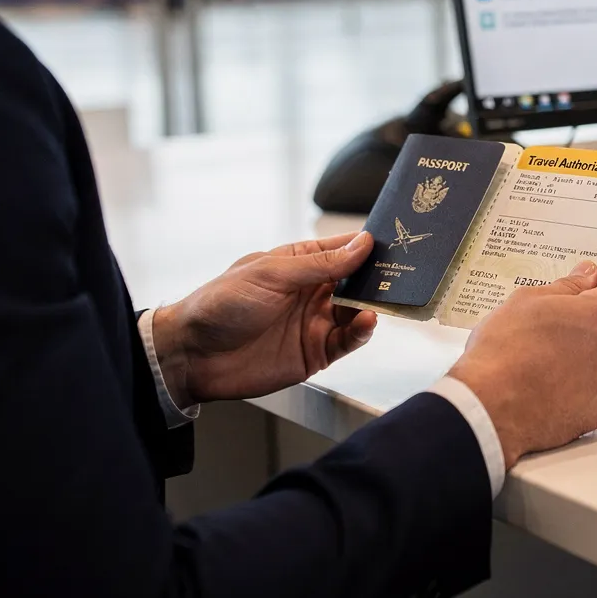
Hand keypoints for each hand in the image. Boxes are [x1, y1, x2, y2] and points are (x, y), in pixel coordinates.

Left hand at [151, 232, 379, 405]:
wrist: (193, 356)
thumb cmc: (222, 304)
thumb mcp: (272, 274)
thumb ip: (320, 264)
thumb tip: (362, 244)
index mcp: (298, 264)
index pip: (342, 250)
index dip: (366, 245)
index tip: (395, 241)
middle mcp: (310, 292)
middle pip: (356, 282)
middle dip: (379, 277)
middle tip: (403, 274)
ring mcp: (314, 322)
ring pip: (357, 311)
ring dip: (373, 305)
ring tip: (384, 301)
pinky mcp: (315, 352)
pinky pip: (347, 341)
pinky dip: (361, 332)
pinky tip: (366, 323)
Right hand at [448, 261, 596, 469]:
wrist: (491, 409)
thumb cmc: (505, 352)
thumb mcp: (528, 300)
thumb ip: (567, 286)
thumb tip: (586, 276)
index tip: (592, 280)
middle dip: (592, 320)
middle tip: (556, 324)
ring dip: (587, 355)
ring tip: (548, 360)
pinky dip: (581, 386)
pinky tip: (550, 386)